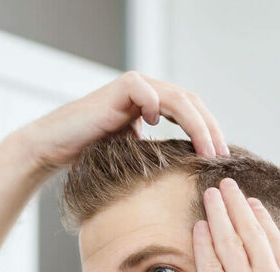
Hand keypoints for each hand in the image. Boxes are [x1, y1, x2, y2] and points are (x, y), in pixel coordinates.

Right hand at [21, 71, 227, 168]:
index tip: (221, 158)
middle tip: (222, 155)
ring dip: (196, 124)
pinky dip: (154, 106)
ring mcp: (134, 88)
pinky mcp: (118, 89)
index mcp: (154, 104)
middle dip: (210, 129)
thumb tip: (187, 175)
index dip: (209, 132)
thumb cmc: (92, 157)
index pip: (192, 111)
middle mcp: (147, 92)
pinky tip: (155, 128)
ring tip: (206, 149)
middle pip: (191, 102)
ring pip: (177, 98)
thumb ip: (157, 155)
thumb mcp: (134, 157)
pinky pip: (144, 92)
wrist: (57, 147)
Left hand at [192, 178, 279, 271]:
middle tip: (224, 185)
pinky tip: (199, 227)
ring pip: (229, 242)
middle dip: (237, 205)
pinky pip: (209, 266)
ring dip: (218, 214)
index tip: (250, 204)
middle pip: (251, 233)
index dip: (260, 219)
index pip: (276, 241)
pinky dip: (203, 243)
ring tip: (209, 196)